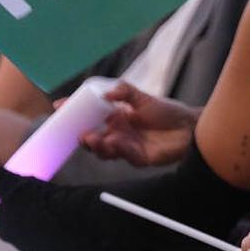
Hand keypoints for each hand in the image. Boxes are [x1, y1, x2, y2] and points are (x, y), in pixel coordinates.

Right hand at [76, 81, 198, 166]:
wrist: (190, 127)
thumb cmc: (167, 112)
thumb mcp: (144, 98)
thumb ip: (125, 92)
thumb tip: (105, 94)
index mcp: (116, 118)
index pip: (90, 117)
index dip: (74, 114)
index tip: (59, 107)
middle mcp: (118, 134)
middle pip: (94, 138)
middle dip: (84, 138)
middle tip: (80, 133)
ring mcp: (127, 147)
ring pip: (105, 150)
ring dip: (97, 146)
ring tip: (94, 138)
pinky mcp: (138, 158)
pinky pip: (125, 155)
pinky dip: (119, 148)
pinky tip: (117, 141)